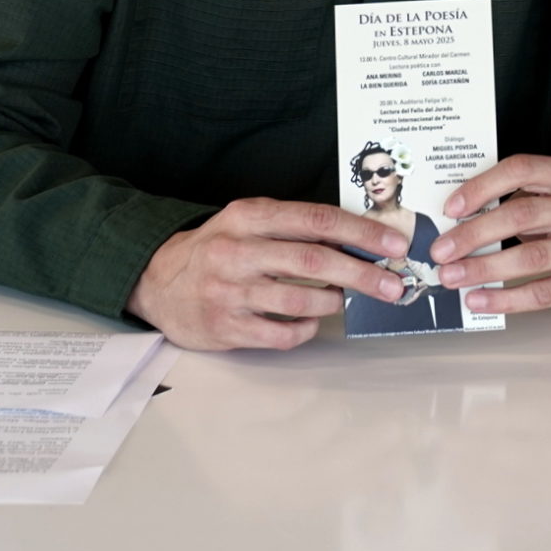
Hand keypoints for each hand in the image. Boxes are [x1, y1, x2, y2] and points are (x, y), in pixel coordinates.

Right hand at [126, 197, 408, 350]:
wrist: (157, 282)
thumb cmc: (217, 248)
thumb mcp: (248, 221)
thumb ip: (293, 226)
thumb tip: (358, 238)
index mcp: (249, 216)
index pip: (316, 219)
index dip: (360, 232)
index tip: (392, 244)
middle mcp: (238, 251)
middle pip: (314, 261)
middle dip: (362, 274)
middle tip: (393, 285)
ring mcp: (230, 292)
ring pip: (300, 300)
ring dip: (335, 302)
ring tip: (349, 300)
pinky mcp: (226, 327)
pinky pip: (280, 334)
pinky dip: (305, 329)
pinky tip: (312, 321)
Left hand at [428, 154, 550, 316]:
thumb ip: (522, 197)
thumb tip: (460, 217)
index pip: (523, 170)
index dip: (483, 186)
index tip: (451, 208)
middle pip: (522, 215)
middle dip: (474, 234)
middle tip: (441, 250)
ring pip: (529, 257)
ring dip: (483, 268)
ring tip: (451, 277)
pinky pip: (542, 293)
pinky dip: (505, 299)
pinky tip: (479, 299)